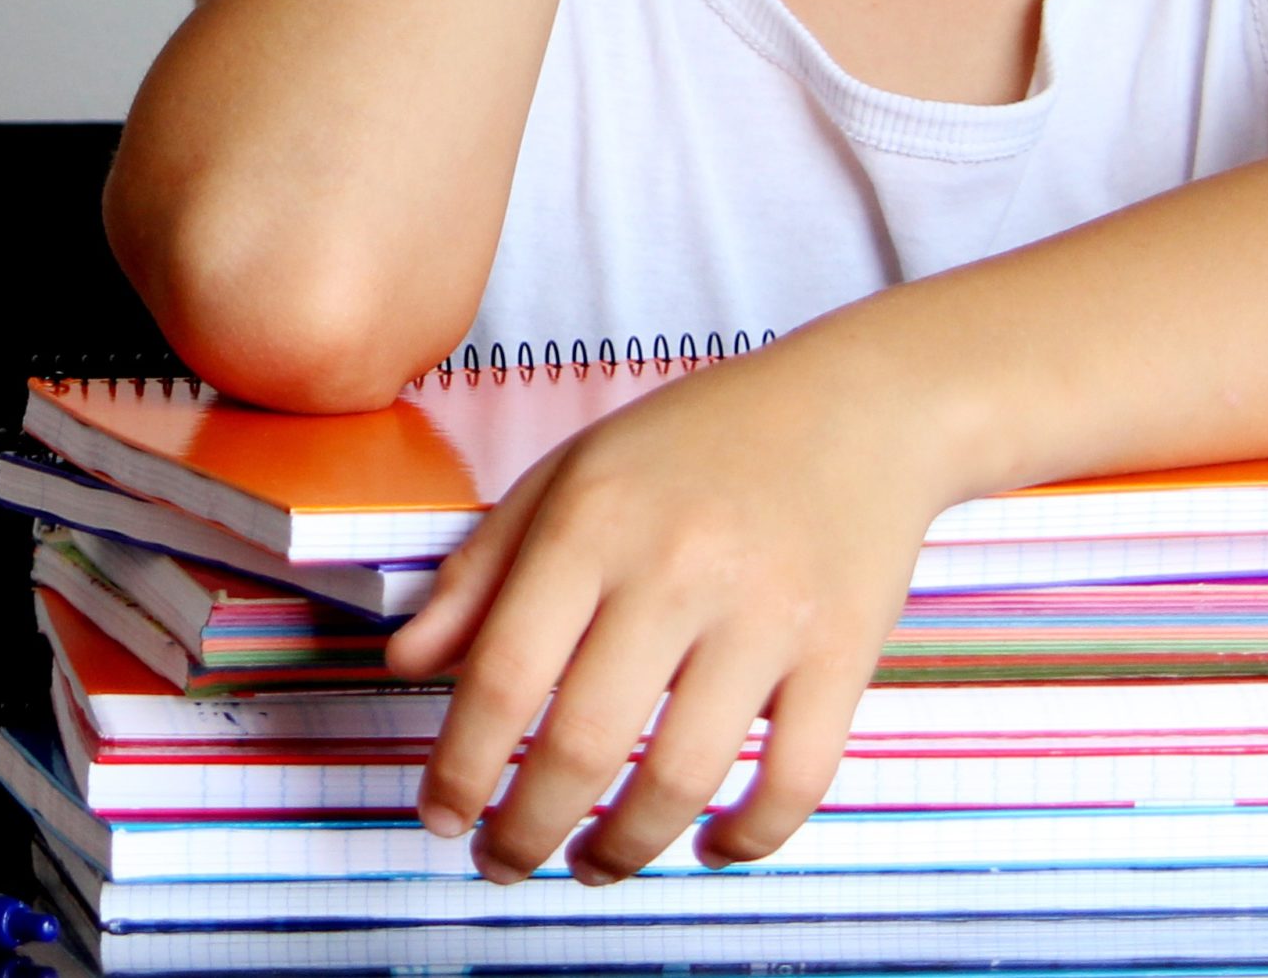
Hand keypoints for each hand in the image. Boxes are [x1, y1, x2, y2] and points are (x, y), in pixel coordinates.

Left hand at [383, 342, 948, 883]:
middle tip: (504, 859)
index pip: (503, 674)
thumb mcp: (573, 471)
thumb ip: (483, 566)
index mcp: (595, 518)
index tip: (441, 817)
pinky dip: (746, 838)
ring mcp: (766, 613)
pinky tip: (708, 843)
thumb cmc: (703, 439)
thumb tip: (408, 661)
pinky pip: (792, 782)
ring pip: (679, 780)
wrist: (859, 405)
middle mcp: (677, 566)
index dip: (459, 769)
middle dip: (525, 832)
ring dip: (622, 851)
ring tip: (594, 863)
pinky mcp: (844, 650)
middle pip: (581, 745)